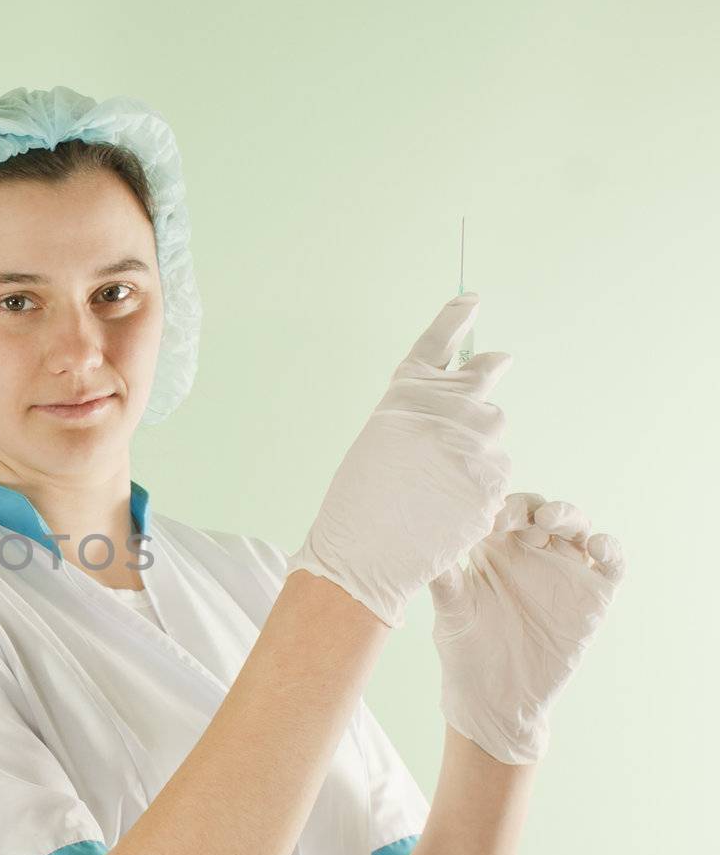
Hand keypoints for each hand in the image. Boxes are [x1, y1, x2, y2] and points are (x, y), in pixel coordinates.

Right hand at [290, 294, 512, 627]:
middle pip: (487, 376)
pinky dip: (478, 492)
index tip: (470, 301)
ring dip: (476, 454)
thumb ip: (424, 416)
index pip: (438, 342)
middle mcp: (448, 408)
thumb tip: (471, 406)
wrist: (364, 554)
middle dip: (490, 373)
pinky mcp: (495, 482)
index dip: (455, 319)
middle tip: (496, 365)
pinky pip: (497, 479)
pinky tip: (447, 511)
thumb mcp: (381, 441)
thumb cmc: (358, 503)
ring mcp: (476, 444)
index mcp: (409, 394)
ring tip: (438, 487)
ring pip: (493, 439)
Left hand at [430, 492, 625, 763]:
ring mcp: (564, 572)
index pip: (502, 511)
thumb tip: (419, 543)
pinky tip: (597, 546)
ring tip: (551, 521)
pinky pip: (611, 563)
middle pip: (541, 511)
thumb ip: (444, 578)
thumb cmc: (466, 652)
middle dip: (532, 506)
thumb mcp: (451, 611)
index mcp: (495, 550)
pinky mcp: (592, 596)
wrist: (497, 700)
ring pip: (576, 528)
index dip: (498, 506)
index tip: (486, 517)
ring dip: (568, 516)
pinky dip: (610, 548)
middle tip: (515, 517)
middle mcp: (531, 554)